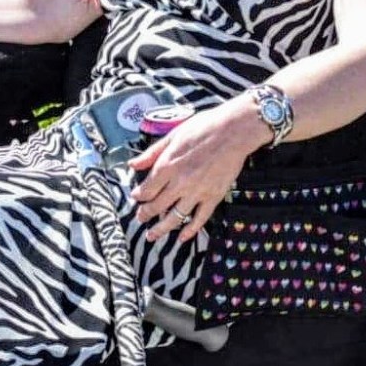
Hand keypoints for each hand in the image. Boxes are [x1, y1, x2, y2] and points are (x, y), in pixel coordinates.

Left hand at [127, 99, 264, 242]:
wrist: (233, 131)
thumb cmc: (203, 128)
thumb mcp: (172, 135)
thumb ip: (152, 153)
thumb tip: (133, 164)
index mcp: (167, 165)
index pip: (147, 189)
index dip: (139, 196)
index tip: (136, 198)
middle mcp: (180, 182)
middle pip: (157, 206)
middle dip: (145, 214)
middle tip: (140, 218)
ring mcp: (197, 192)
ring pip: (175, 217)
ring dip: (161, 229)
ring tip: (152, 235)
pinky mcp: (214, 197)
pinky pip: (199, 219)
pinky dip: (190, 231)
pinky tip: (182, 238)